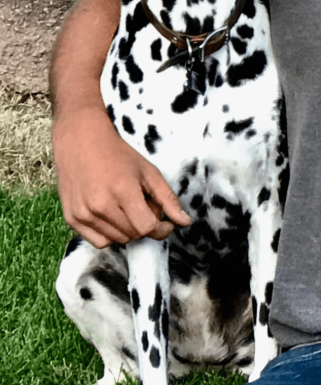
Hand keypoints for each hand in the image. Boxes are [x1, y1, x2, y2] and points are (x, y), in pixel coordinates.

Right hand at [53, 106, 188, 246]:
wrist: (81, 143)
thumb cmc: (118, 155)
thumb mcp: (149, 172)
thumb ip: (168, 199)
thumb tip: (185, 222)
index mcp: (122, 192)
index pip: (147, 227)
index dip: (161, 229)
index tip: (166, 223)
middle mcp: (99, 206)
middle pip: (134, 234)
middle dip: (146, 226)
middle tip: (145, 207)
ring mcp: (83, 214)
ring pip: (118, 240)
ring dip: (129, 230)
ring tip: (127, 208)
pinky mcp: (71, 219)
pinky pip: (99, 241)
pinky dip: (110, 234)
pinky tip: (112, 216)